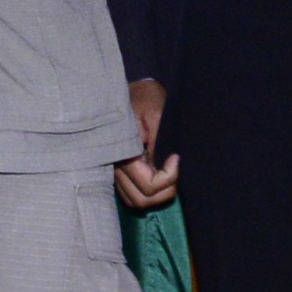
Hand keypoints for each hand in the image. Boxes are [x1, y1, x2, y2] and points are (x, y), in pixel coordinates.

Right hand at [114, 77, 178, 210]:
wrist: (130, 90)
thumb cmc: (145, 97)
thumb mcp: (157, 114)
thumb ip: (159, 143)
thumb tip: (165, 166)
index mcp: (124, 152)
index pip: (148, 185)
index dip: (168, 177)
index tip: (176, 157)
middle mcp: (116, 166)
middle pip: (143, 200)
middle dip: (165, 190)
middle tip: (175, 169)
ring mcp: (115, 171)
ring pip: (136, 201)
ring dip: (157, 194)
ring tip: (168, 174)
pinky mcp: (118, 172)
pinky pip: (131, 195)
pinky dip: (148, 193)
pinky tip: (158, 175)